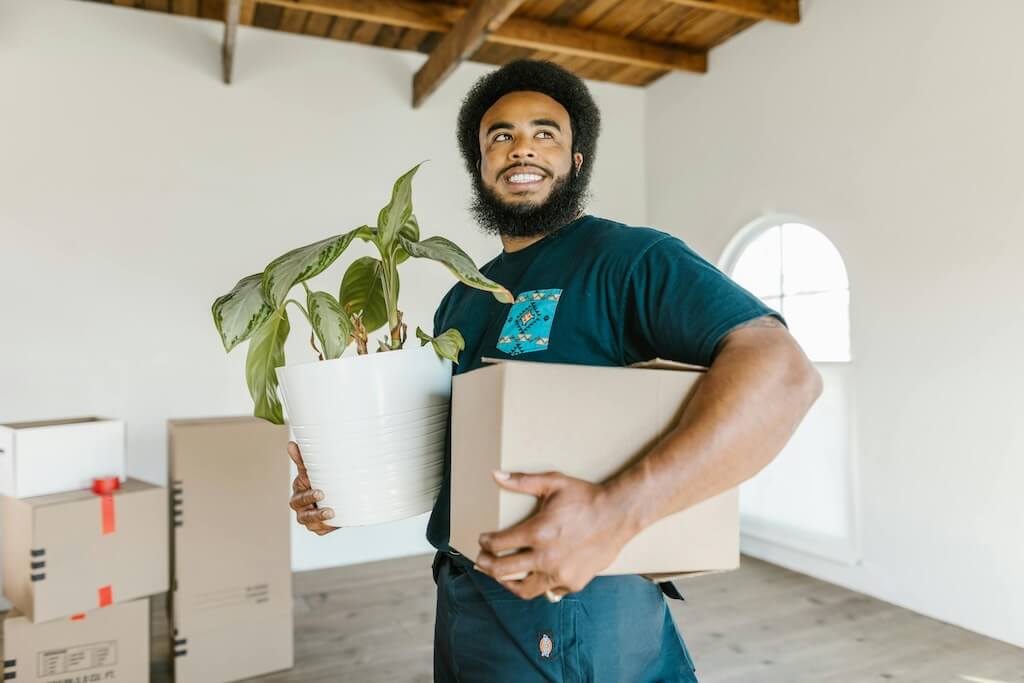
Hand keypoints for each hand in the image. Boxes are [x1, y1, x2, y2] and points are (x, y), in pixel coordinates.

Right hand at [288, 441, 336, 534]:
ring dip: (320, 518)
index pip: (301, 493)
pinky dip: (327, 527)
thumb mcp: (314, 471)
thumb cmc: (320, 481)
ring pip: (310, 521)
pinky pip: (321, 530)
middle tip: (325, 500)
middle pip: (303, 509)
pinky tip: (335, 523)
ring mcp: (307, 518)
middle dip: (314, 506)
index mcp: (299, 490)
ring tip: (332, 513)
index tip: (321, 493)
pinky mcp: (317, 528)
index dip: (309, 495)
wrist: (335, 497)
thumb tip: (291, 444)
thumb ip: (303, 460)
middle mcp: (300, 506)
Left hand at [473, 470, 637, 600]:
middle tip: (482, 561)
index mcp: (538, 532)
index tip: (483, 540)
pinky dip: (538, 584)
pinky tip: (534, 576)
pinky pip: (549, 590)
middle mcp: (546, 558)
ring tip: (502, 576)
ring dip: (508, 583)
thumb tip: (496, 475)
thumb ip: (522, 481)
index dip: (485, 543)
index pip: (498, 545)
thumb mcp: (553, 483)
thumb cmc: (586, 497)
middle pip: (503, 571)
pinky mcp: (574, 582)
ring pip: (524, 589)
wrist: (620, 514)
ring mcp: (560, 574)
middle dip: (487, 566)